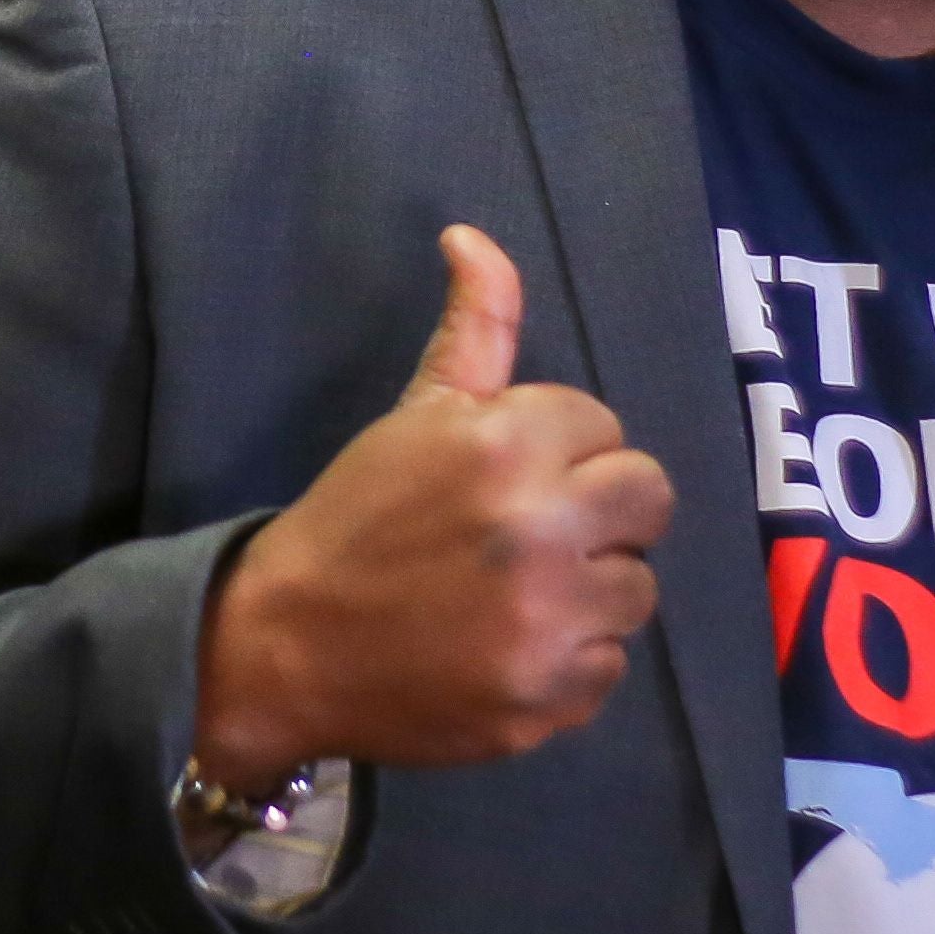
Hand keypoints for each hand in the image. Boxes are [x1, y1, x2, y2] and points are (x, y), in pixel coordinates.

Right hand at [191, 228, 672, 793]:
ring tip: (518, 595)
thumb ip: (474, 328)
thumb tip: (473, 236)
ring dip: (591, 591)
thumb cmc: (358, 519)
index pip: (603, 424)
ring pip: (638, 588)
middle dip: (600, 511)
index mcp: (506, 443)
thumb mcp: (416, 414)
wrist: (286, 645)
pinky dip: (568, 663)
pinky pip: (611, 666)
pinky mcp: (547, 698)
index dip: (559, 448)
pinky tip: (509, 649)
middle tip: (535, 532)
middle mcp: (538, 527)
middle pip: (648, 498)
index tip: (505, 478)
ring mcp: (548, 621)